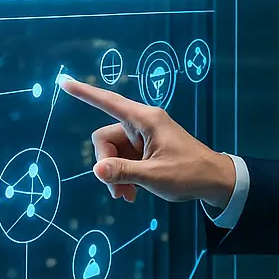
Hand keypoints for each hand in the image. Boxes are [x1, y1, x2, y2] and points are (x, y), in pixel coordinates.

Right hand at [57, 76, 235, 209]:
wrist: (214, 181)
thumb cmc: (189, 174)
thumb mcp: (154, 176)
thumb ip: (123, 172)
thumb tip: (96, 170)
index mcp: (146, 120)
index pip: (109, 102)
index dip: (85, 93)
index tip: (64, 81)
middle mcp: (142, 123)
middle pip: (105, 138)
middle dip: (106, 165)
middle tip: (117, 190)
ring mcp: (143, 137)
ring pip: (113, 152)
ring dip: (115, 175)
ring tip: (127, 196)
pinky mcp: (145, 149)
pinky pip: (123, 159)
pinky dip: (124, 175)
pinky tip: (132, 193)